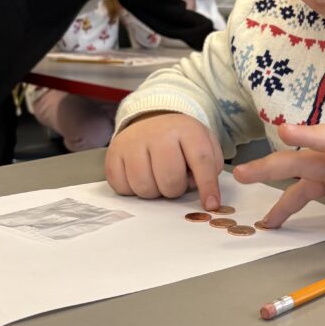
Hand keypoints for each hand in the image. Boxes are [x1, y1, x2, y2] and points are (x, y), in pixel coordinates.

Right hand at [105, 113, 223, 208]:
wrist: (151, 121)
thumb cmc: (181, 140)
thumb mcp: (204, 144)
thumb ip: (210, 168)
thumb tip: (207, 198)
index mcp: (186, 130)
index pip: (201, 160)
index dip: (207, 186)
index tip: (211, 204)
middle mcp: (158, 133)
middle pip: (170, 180)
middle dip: (175, 189)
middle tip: (175, 181)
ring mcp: (132, 142)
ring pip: (145, 188)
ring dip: (154, 192)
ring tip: (157, 177)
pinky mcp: (113, 154)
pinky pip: (123, 188)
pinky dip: (132, 190)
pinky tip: (140, 176)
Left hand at [233, 123, 324, 227]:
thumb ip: (300, 196)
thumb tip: (267, 218)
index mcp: (322, 162)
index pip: (291, 167)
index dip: (266, 171)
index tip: (240, 179)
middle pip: (303, 155)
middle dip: (273, 161)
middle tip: (243, 171)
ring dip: (309, 137)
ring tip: (286, 132)